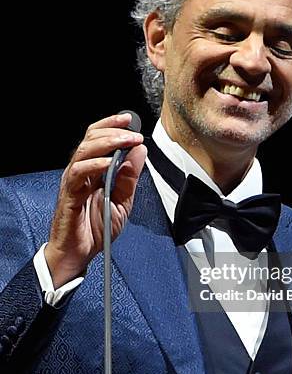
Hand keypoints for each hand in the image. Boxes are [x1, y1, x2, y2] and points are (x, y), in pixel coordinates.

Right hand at [45, 113, 145, 287]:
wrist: (81, 253)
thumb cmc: (97, 228)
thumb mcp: (124, 200)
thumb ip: (130, 177)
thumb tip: (139, 151)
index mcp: (94, 170)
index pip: (99, 138)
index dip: (112, 125)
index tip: (130, 120)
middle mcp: (82, 171)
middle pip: (91, 138)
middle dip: (114, 130)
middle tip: (133, 132)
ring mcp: (74, 181)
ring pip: (84, 150)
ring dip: (107, 143)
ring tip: (125, 141)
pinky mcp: (69, 194)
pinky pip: (78, 173)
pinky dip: (94, 165)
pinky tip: (108, 163)